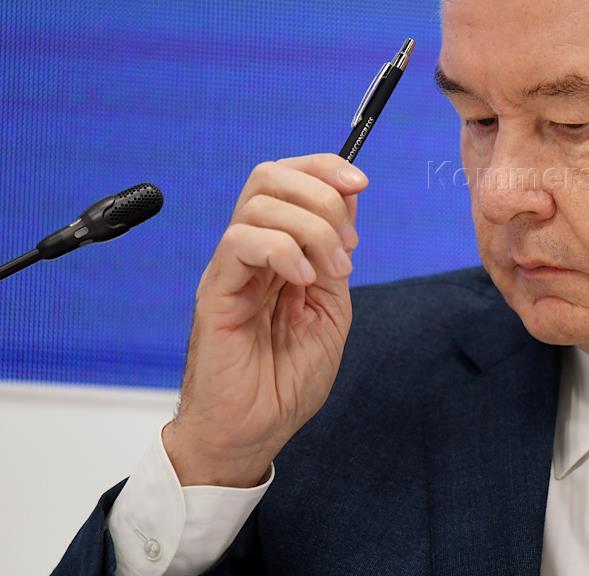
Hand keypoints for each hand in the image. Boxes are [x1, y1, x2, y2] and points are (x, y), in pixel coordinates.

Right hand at [163, 154, 367, 486]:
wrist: (252, 432)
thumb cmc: (286, 380)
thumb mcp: (331, 307)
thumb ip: (336, 255)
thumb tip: (348, 200)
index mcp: (278, 250)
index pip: (288, 179)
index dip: (324, 168)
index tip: (361, 183)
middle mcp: (250, 251)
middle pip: (269, 176)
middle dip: (321, 192)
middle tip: (347, 243)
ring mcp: (230, 269)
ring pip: (258, 203)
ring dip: (311, 228)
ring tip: (328, 272)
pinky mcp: (216, 292)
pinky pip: (240, 242)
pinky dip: (282, 250)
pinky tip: (301, 281)